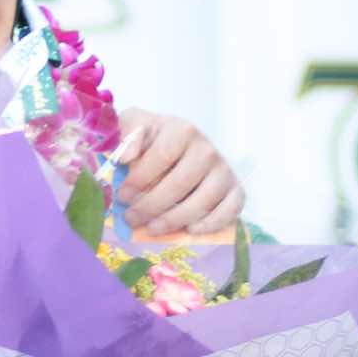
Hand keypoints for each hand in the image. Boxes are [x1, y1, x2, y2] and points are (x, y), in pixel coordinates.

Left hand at [116, 109, 243, 235]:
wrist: (178, 146)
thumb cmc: (153, 140)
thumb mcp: (135, 126)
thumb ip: (127, 135)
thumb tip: (127, 157)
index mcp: (182, 130)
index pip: (162, 156)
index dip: (140, 179)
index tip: (123, 196)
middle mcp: (207, 149)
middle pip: (181, 183)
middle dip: (152, 205)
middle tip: (131, 218)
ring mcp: (223, 170)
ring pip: (204, 200)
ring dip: (176, 219)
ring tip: (152, 228)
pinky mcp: (235, 189)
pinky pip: (231, 209)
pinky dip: (213, 223)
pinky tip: (190, 230)